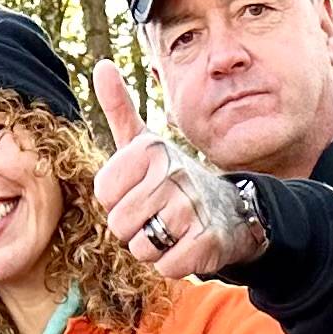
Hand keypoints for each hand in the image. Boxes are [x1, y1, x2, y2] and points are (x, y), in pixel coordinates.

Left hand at [91, 60, 264, 278]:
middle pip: (118, 224)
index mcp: (150, 150)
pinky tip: (187, 244)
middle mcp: (172, 173)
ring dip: (153, 246)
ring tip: (172, 228)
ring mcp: (191, 208)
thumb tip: (101, 67)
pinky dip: (174, 262)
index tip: (141, 190)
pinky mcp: (207, 242)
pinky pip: (166, 266)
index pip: (104, 195)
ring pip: (140, 248)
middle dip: (134, 227)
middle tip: (158, 213)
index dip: (118, 200)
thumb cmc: (173, 178)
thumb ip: (120, 107)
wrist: (231, 209)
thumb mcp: (145, 142)